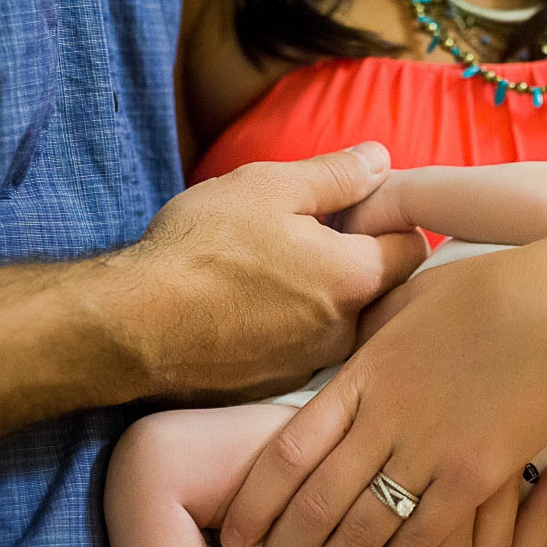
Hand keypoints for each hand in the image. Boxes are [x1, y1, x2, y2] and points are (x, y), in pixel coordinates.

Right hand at [110, 142, 427, 401]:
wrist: (133, 325)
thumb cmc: (199, 249)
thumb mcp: (268, 187)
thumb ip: (336, 175)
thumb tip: (380, 160)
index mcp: (354, 278)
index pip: (413, 248)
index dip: (389, 220)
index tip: (353, 208)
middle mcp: (344, 332)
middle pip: (378, 288)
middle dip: (357, 259)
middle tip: (307, 234)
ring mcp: (310, 365)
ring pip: (339, 321)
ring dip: (321, 295)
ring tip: (270, 269)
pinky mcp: (275, 387)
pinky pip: (301, 349)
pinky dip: (288, 327)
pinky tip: (248, 306)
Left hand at [219, 225, 546, 546]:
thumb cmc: (493, 289)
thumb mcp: (411, 299)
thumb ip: (372, 333)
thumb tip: (345, 340)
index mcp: (363, 371)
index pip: (287, 449)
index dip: (253, 500)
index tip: (233, 532)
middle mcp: (386, 416)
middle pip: (314, 501)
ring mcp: (431, 448)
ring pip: (361, 528)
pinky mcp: (477, 474)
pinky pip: (423, 536)